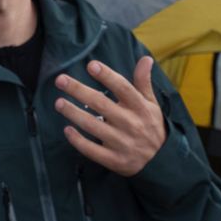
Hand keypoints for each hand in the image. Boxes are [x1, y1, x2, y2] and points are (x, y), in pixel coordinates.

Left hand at [54, 57, 166, 176]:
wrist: (161, 161)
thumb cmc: (151, 125)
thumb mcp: (151, 103)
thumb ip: (143, 81)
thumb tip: (145, 58)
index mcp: (139, 107)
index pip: (122, 87)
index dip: (106, 76)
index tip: (90, 65)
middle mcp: (130, 123)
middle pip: (101, 104)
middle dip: (79, 91)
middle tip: (60, 80)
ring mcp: (121, 142)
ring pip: (92, 126)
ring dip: (73, 113)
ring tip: (58, 103)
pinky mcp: (114, 160)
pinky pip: (92, 151)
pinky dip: (78, 141)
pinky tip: (67, 130)